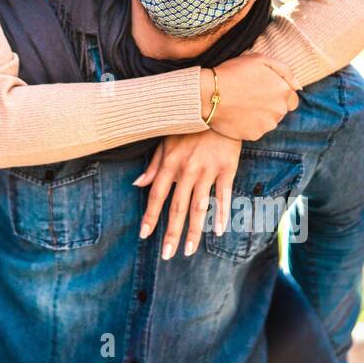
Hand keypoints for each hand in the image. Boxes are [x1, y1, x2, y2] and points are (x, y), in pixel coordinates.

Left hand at [134, 129, 242, 259]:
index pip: (156, 195)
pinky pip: (224, 195)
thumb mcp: (166, 140)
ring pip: (199, 206)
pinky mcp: (226, 169)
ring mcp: (207, 170)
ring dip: (193, 230)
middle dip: (171, 233)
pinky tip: (218, 231)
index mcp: (169, 163)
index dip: (150, 216)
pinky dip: (221, 214)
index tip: (144, 235)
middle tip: (167, 254)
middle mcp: (186, 170)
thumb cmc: (189, 125)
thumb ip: (153, 165)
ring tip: (188, 250)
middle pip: (177, 207)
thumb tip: (137, 184)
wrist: (218, 107)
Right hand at [201, 53, 299, 140]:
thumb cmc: (233, 72)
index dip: (277, 93)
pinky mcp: (254, 135)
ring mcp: (267, 125)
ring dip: (260, 115)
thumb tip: (299, 87)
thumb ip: (285, 71)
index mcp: (283, 91)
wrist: (208, 94)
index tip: (262, 90)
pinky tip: (237, 114)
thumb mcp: (260, 59)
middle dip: (269, 104)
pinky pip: (256, 130)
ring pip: (269, 121)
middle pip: (280, 110)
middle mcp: (280, 110)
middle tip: (249, 96)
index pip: (292, 98)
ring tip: (241, 105)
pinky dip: (248, 124)